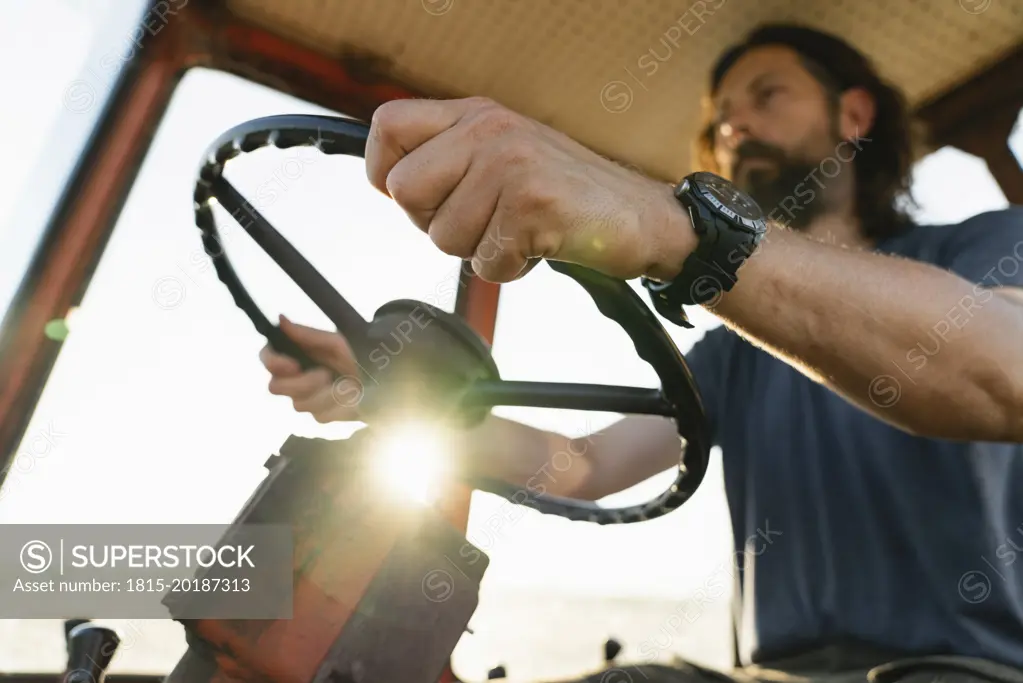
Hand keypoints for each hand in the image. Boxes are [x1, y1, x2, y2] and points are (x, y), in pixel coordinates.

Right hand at [258, 315, 364, 422]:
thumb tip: (281, 319)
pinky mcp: (322, 417)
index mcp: (296, 356)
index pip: (267, 357)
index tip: (293, 365)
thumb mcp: (337, 343)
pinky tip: (352, 397)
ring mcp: (307, 400)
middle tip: (325, 375)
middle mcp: (296, 379)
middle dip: (301, 383)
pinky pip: (320, 416)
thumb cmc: (360, 357)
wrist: (385, 381)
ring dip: (326, 394)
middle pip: (275, 387)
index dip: (273, 362)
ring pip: (299, 404)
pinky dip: (339, 405)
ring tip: (348, 384)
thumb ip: (309, 335)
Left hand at [364, 96, 695, 282]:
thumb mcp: (505, 157)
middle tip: (483, 223)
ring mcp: (510, 162)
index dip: (385, 173)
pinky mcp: (530, 201)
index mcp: (475, 114)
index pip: (388, 126)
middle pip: (405, 192)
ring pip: (442, 236)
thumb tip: (391, 184)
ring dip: (480, 251)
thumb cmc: (568, 197)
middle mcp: (488, 129)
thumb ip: (453, 160)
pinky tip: (540, 245)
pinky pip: (484, 262)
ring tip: (520, 231)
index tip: (419, 199)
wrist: (643, 217)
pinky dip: (510, 269)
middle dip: (436, 224)